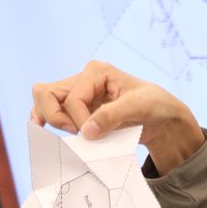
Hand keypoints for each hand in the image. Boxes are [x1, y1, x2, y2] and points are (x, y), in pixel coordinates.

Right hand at [30, 61, 205, 173]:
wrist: (162, 118)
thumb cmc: (154, 105)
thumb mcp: (138, 108)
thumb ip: (112, 117)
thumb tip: (85, 132)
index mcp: (96, 72)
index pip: (73, 98)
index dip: (79, 120)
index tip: (94, 135)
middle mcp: (83, 81)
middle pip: (46, 93)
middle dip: (54, 116)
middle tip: (74, 133)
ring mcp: (78, 95)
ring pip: (44, 101)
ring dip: (48, 119)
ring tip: (64, 135)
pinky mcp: (78, 110)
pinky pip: (51, 112)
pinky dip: (48, 122)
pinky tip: (48, 133)